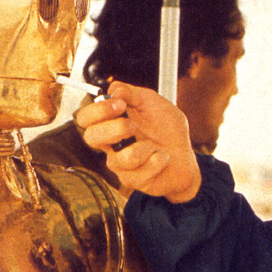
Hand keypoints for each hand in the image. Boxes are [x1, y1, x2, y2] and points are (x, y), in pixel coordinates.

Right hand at [75, 82, 200, 202]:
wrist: (186, 155)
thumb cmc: (167, 129)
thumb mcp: (153, 103)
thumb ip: (132, 93)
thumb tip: (114, 89)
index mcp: (111, 123)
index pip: (86, 118)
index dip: (97, 110)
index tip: (120, 104)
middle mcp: (111, 145)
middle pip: (91, 138)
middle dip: (114, 129)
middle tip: (133, 125)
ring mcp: (120, 165)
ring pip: (119, 159)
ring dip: (144, 148)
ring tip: (155, 145)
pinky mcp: (134, 181)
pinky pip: (141, 172)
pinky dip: (158, 160)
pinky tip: (164, 157)